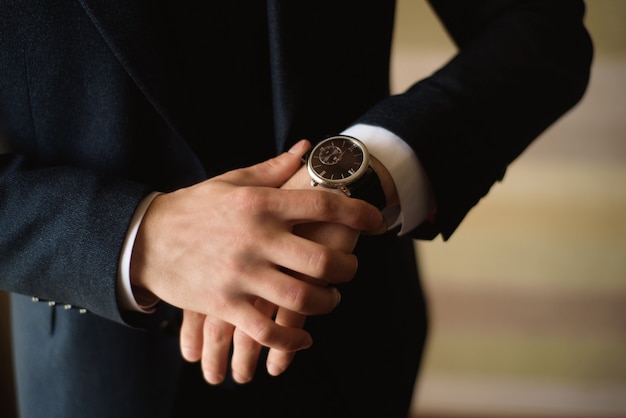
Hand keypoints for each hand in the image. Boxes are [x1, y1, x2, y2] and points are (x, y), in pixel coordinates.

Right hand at [130, 139, 384, 382]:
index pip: (324, 206)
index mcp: (261, 205)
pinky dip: (292, 340)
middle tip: (349, 268)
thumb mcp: (231, 181)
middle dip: (347, 268)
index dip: (359, 213)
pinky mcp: (224, 305)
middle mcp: (256, 240)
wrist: (143, 240)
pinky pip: (267, 331)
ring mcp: (241, 275)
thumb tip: (306, 147)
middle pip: (321, 261)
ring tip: (328, 298)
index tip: (377, 222)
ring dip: (326, 304)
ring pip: (301, 300)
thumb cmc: (193, 207)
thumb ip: (274, 168)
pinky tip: (303, 337)